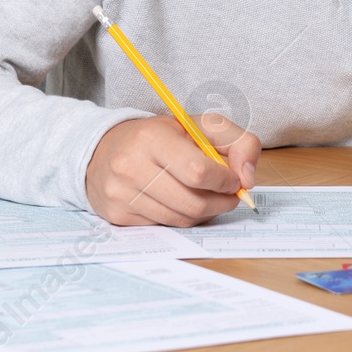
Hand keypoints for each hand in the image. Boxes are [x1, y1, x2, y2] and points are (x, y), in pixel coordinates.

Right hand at [85, 113, 259, 225]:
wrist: (103, 149)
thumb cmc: (159, 137)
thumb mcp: (199, 125)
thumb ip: (237, 141)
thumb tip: (248, 178)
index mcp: (152, 138)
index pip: (198, 172)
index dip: (225, 181)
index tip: (233, 179)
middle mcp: (131, 166)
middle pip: (193, 203)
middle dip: (221, 202)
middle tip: (229, 195)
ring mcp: (121, 193)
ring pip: (181, 219)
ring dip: (205, 212)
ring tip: (207, 197)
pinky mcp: (117, 215)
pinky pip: (165, 226)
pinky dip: (182, 218)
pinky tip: (181, 202)